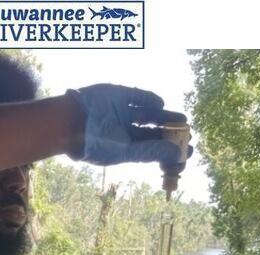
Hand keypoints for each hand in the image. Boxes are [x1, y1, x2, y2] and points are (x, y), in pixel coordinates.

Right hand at [67, 85, 189, 166]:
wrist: (71, 121)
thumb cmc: (95, 144)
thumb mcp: (125, 152)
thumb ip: (151, 151)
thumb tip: (176, 153)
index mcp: (125, 147)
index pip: (152, 149)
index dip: (169, 149)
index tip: (187, 151)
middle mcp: (126, 129)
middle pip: (154, 131)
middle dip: (171, 132)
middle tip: (188, 133)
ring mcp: (123, 112)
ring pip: (150, 114)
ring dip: (166, 116)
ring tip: (182, 118)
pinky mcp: (120, 95)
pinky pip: (139, 97)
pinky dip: (151, 99)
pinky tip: (160, 104)